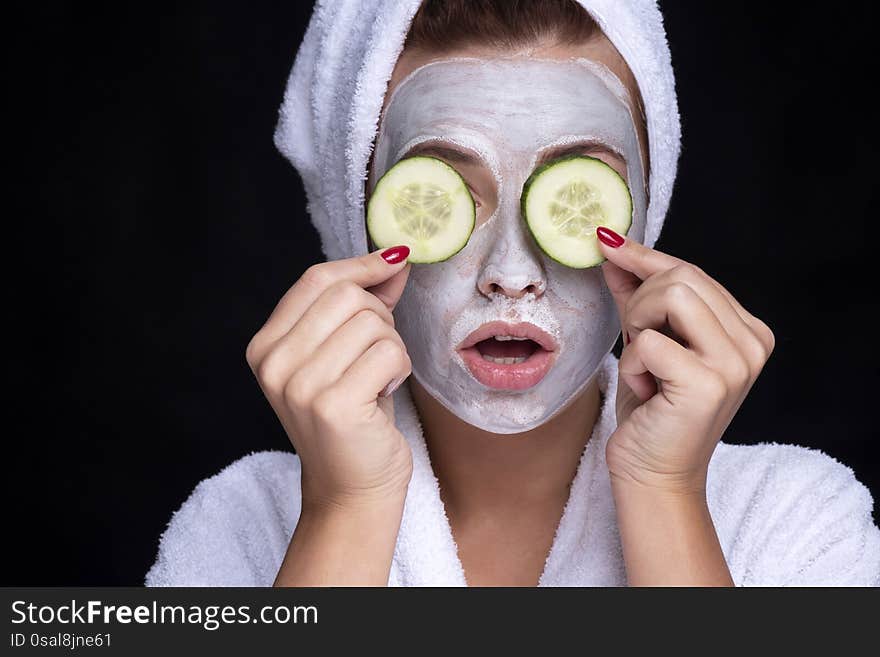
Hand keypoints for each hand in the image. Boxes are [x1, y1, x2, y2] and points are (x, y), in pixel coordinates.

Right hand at [245, 246, 413, 510]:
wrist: (351, 489)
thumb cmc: (352, 418)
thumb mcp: (343, 354)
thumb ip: (362, 304)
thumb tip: (393, 257)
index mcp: (266, 345)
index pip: (316, 279)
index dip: (361, 265)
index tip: (395, 262)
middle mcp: (274, 363)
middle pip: (347, 295)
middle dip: (380, 316)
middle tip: (378, 354)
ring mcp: (299, 385)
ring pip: (373, 323)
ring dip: (392, 348)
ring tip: (377, 380)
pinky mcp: (332, 405)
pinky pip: (389, 353)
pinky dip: (399, 370)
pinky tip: (382, 395)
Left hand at [596, 227, 775, 494]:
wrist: (653, 474)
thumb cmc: (652, 411)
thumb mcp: (646, 343)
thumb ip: (637, 297)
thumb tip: (614, 250)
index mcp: (747, 330)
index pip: (693, 272)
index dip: (646, 257)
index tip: (608, 243)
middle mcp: (752, 343)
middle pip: (683, 276)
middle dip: (640, 301)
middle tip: (635, 342)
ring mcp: (736, 363)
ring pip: (672, 296)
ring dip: (638, 326)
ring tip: (644, 364)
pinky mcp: (709, 383)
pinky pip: (649, 342)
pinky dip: (632, 364)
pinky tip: (646, 391)